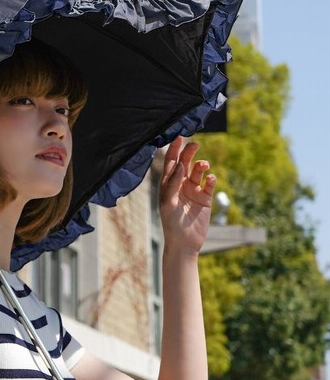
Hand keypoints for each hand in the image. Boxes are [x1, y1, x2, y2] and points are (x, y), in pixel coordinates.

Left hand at [159, 136, 216, 254]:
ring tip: (203, 166)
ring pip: (198, 172)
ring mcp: (193, 191)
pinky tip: (211, 179)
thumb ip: (173, 183)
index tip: (179, 137)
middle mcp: (180, 186)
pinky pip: (210, 184)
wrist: (184, 242)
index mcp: (168, 185)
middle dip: (189, 152)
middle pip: (185, 163)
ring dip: (201, 165)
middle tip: (195, 144)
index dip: (174, 150)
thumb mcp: (168, 202)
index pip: (171, 163)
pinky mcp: (205, 199)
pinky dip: (212, 179)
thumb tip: (181, 163)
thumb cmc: (171, 223)